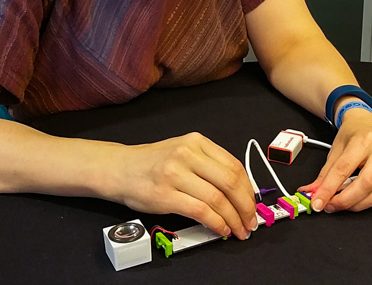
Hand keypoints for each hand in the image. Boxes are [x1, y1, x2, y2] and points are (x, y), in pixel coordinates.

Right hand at [111, 132, 257, 239]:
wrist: (119, 168)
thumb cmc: (151, 163)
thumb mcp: (182, 152)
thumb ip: (208, 165)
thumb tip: (239, 192)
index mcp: (196, 142)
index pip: (234, 166)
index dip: (249, 189)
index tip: (252, 204)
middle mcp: (187, 154)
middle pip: (230, 182)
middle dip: (246, 206)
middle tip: (250, 221)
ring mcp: (175, 174)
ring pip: (218, 199)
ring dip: (233, 219)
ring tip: (238, 229)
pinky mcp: (165, 195)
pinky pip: (200, 211)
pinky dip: (216, 223)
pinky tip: (221, 229)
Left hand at [297, 108, 371, 211]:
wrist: (369, 125)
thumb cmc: (353, 136)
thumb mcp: (335, 150)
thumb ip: (324, 174)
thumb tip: (312, 193)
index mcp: (363, 140)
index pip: (343, 169)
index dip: (328, 189)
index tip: (317, 202)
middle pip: (365, 184)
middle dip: (345, 200)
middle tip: (329, 206)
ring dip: (356, 204)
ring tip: (340, 204)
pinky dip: (367, 201)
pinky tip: (356, 199)